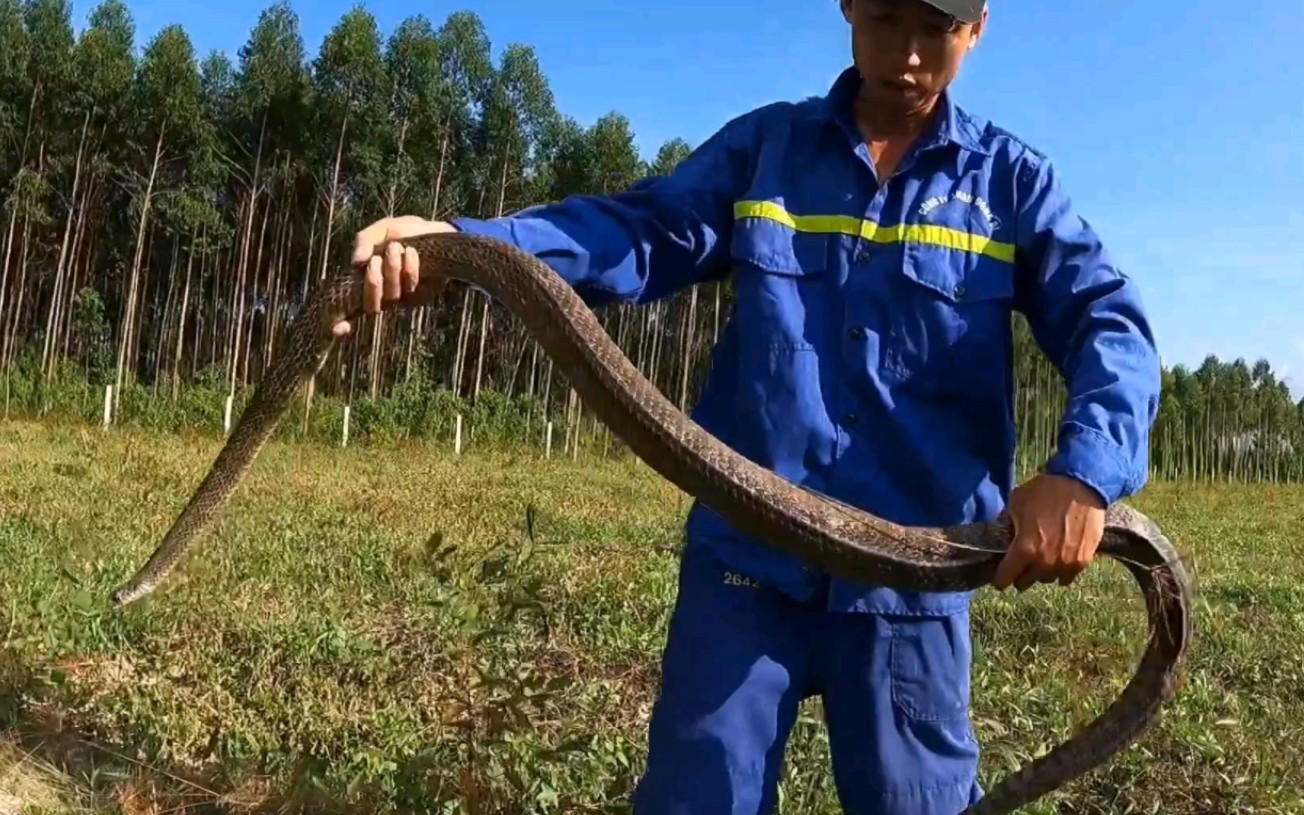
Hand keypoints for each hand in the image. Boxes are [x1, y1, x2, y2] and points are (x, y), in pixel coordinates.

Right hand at [333, 215, 455, 336]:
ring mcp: (403, 298)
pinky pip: (412, 289)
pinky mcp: (422, 296)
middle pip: (371, 306)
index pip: (350, 312)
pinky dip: (409, 270)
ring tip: (396, 248)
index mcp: (366, 283)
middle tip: (376, 259)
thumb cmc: (405, 233)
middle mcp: (383, 296)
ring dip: (392, 271)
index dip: (342, 325)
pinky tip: (411, 252)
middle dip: (373, 283)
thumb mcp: (382, 230)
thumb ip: (365, 240)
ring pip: (392, 297)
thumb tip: (355, 262)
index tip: (337, 329)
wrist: (437, 232)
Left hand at [991, 473, 1105, 591]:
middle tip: (1020, 565)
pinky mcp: (1082, 561)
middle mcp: (1044, 562)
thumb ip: (1007, 522)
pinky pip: (1066, 577)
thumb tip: (1004, 530)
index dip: (999, 579)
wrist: (1081, 486)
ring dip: (1040, 572)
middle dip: (1019, 575)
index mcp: (1024, 550)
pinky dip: (1060, 571)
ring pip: (1046, 580)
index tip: (999, 577)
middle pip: (1025, 582)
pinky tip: (1057, 560)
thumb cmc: (1045, 492)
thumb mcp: (1016, 503)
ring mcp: (1065, 564)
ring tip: (1040, 559)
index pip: (1005, 578)